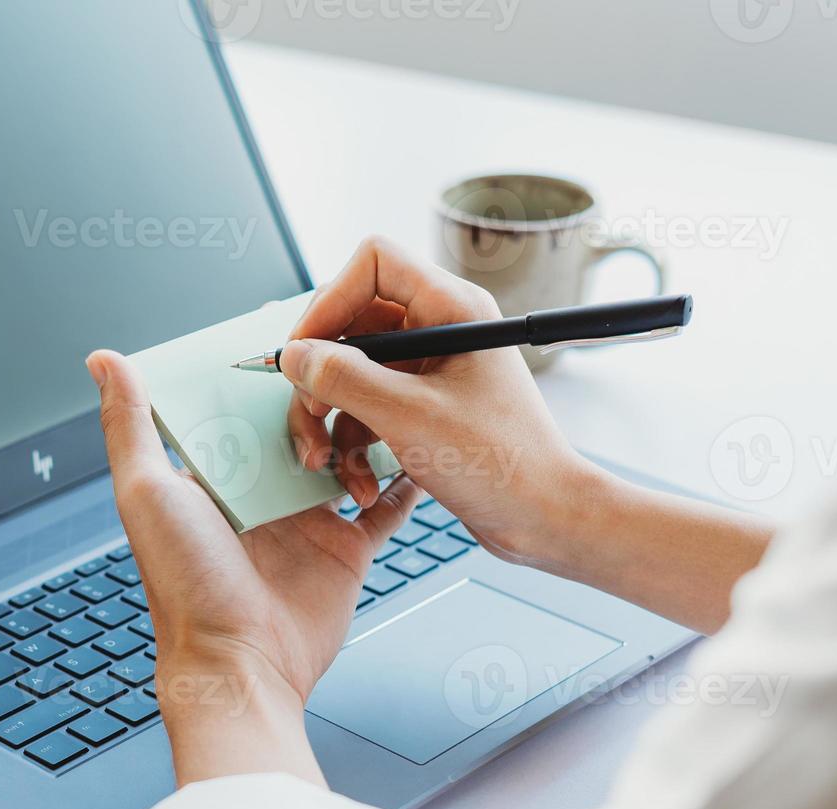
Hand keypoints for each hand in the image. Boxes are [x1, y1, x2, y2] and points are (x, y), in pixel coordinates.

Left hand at [86, 349, 421, 784]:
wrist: (238, 665)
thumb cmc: (184, 586)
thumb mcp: (146, 492)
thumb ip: (130, 423)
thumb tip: (104, 360)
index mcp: (211, 477)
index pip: (238, 410)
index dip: (258, 374)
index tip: (287, 329)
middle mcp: (259, 496)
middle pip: (298, 427)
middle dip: (322, 394)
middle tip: (350, 356)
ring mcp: (305, 521)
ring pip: (346, 456)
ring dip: (365, 427)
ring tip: (385, 392)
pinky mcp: (345, 550)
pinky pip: (384, 507)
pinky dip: (404, 482)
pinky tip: (421, 450)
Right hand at [284, 235, 604, 571]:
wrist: (542, 516)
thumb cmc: (500, 463)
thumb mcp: (408, 417)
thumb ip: (344, 379)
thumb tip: (293, 355)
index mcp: (452, 308)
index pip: (373, 264)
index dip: (330, 301)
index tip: (306, 352)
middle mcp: (440, 328)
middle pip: (352, 320)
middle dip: (321, 371)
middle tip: (309, 412)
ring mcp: (431, 368)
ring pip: (352, 368)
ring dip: (329, 415)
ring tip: (323, 458)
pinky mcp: (423, 404)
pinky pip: (367, 404)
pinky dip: (352, 439)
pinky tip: (355, 478)